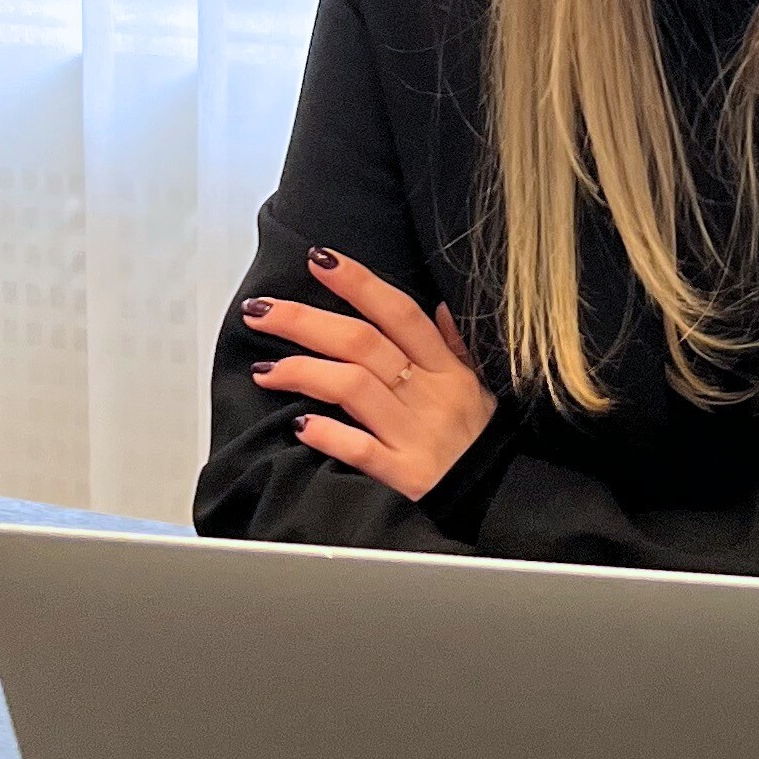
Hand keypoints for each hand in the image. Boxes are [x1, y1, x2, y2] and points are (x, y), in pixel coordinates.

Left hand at [243, 248, 497, 504]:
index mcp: (446, 368)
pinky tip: (299, 425)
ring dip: (303, 372)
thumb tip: (438, 306)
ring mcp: (415, 434)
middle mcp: (429, 393)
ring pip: (355, 388)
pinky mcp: (405, 474)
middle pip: (363, 343)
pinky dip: (328, 434)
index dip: (358, 282)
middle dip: (305, 321)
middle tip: (260, 311)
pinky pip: (361, 449)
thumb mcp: (477, 385)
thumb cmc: (478, 440)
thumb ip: (454, 346)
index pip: (399, 312)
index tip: (318, 260)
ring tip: (264, 371)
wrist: (497, 498)